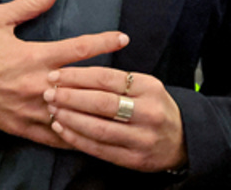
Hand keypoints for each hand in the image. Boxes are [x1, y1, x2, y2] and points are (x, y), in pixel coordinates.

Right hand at [0, 0, 129, 148]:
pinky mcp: (21, 127)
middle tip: (133, 80)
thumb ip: (30, 3)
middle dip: (111, 81)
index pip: (79, 48)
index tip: (123, 37)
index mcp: (35, 55)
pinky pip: (54, 137)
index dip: (104, 41)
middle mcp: (38, 84)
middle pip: (84, 85)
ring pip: (73, 115)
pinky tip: (91, 137)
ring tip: (120, 113)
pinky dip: (74, 136)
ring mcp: (31, 109)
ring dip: (96, 113)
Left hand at [43, 67, 187, 173]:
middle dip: (70, 97)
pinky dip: (77, 139)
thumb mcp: (146, 85)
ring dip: (71, 118)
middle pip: (102, 103)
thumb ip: (119, 80)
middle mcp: (148, 112)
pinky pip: (100, 148)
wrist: (182, 140)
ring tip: (52, 110)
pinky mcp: (134, 160)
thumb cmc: (154, 106)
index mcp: (149, 87)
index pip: (107, 78)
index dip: (78, 76)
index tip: (57, 74)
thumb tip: (76, 71)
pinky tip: (62, 129)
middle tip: (48, 92)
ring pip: (99, 128)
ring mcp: (142, 138)